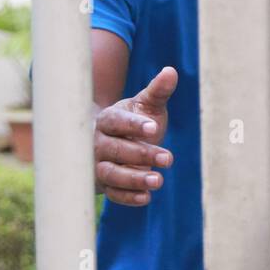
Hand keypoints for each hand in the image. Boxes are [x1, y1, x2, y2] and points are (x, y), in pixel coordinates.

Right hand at [94, 66, 176, 205]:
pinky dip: (128, 197)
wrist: (115, 142)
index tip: (154, 128)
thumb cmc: (134, 121)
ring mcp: (99, 165)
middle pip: (116, 149)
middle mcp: (98, 143)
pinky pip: (113, 193)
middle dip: (142, 154)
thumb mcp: (146, 105)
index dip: (133, 125)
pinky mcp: (105, 185)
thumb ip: (157, 91)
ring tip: (159, 180)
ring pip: (111, 173)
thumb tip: (171, 71)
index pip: (116, 122)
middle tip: (169, 158)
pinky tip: (147, 197)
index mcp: (107, 120)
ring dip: (134, 178)